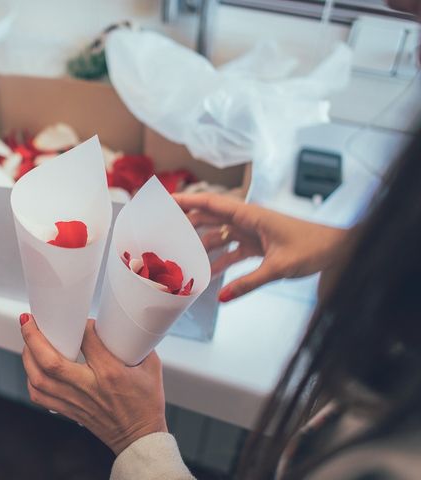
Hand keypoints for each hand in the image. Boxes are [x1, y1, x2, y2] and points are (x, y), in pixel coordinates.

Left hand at [20, 314, 166, 454]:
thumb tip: (120, 323)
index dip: (79, 324)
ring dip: (28, 356)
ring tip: (28, 339)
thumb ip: (135, 343)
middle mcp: (89, 387)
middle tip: (29, 320)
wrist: (140, 437)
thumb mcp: (151, 367)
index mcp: (111, 373)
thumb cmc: (147, 402)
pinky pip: (41, 396)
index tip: (79, 318)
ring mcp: (76, 401)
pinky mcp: (70, 411)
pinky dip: (31, 379)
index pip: (87, 340)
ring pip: (40, 379)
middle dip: (34, 337)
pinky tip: (32, 366)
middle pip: (51, 362)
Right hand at [173, 192, 347, 301]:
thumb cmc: (313, 247)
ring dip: (201, 245)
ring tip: (180, 255)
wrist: (337, 250)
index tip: (165, 201)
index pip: (211, 203)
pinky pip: (231, 251)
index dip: (187, 201)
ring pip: (218, 236)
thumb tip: (221, 297)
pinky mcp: (257, 245)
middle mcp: (247, 220)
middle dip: (186, 223)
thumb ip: (248, 283)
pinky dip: (220, 261)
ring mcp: (251, 232)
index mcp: (250, 215)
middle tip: (163, 231)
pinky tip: (208, 274)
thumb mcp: (278, 267)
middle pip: (209, 218)